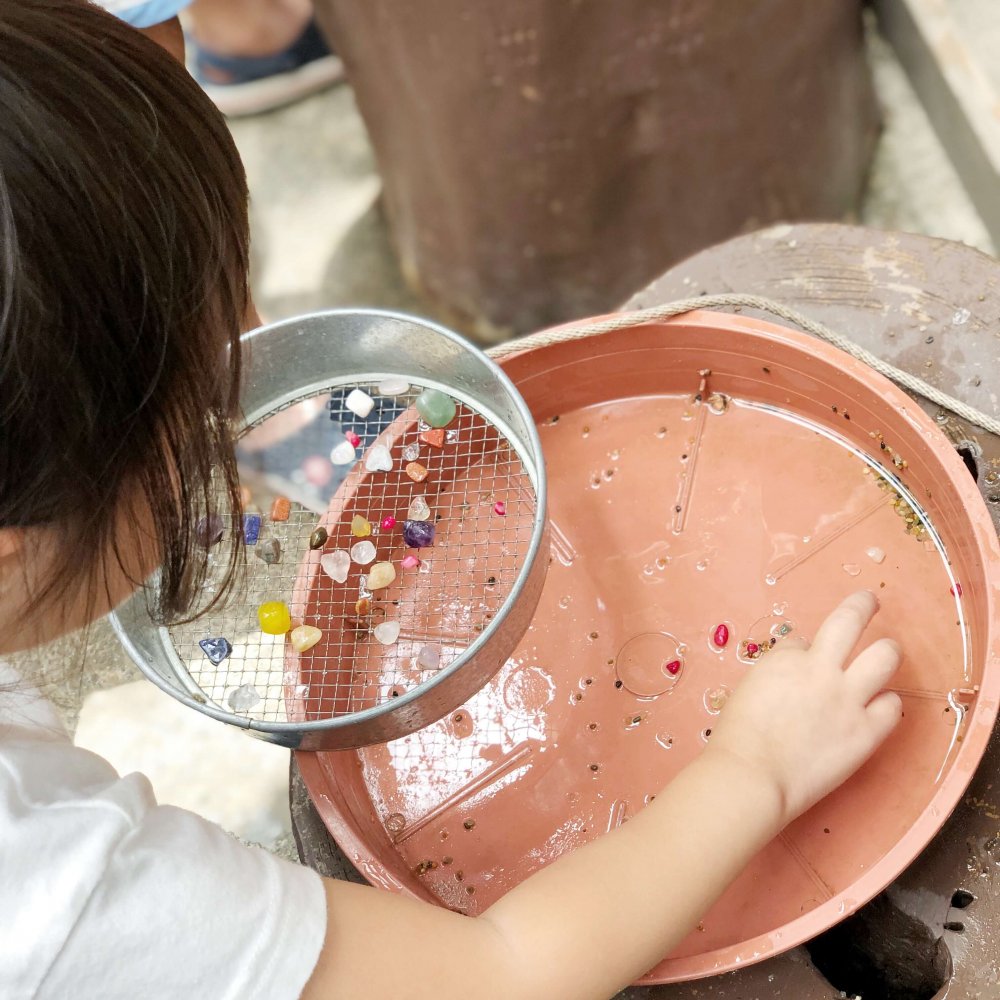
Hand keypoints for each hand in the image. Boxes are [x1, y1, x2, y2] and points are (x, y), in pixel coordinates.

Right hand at [707, 590, 902, 824]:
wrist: (751, 775)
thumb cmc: (737, 738)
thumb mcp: (748, 690)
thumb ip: (775, 676)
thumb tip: (793, 673)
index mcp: (785, 659)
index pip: (800, 641)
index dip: (802, 652)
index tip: (802, 663)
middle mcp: (820, 669)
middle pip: (851, 620)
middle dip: (862, 605)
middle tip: (868, 601)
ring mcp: (847, 699)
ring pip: (884, 656)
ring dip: (887, 651)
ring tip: (887, 652)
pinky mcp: (866, 732)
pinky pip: (893, 706)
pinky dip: (886, 704)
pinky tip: (879, 708)